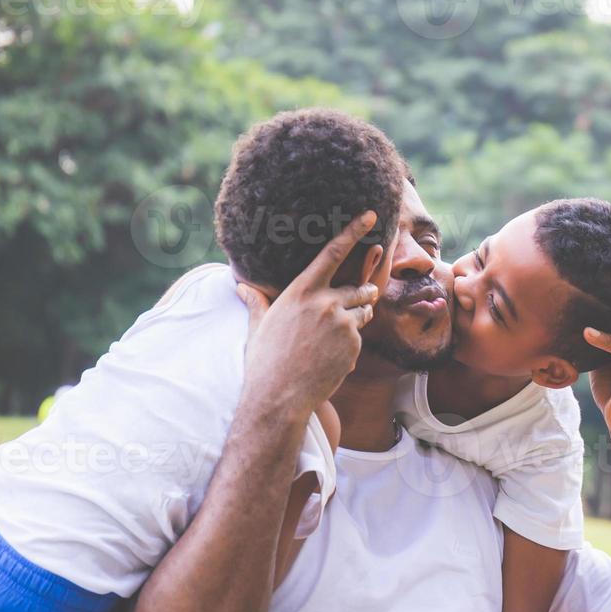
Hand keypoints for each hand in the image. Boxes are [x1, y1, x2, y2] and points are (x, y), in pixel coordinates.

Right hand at [233, 211, 381, 421]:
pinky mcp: (354, 345)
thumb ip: (257, 301)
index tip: (369, 214)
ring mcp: (342, 323)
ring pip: (363, 313)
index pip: (332, 253)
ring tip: (331, 340)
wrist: (278, 397)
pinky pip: (359, 338)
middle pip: (359, 287)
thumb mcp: (258, 326)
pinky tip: (330, 361)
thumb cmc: (264, 361)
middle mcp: (325, 302)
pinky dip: (350, 347)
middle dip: (362, 294)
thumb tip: (241, 286)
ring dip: (356, 320)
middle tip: (353, 304)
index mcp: (301, 291)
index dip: (353, 231)